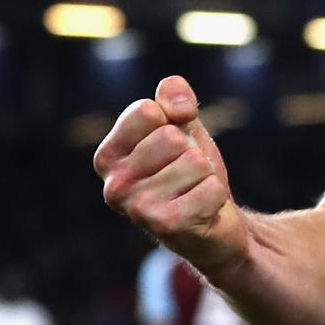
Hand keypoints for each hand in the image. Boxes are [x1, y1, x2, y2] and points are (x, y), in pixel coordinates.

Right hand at [94, 76, 250, 277]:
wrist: (214, 225)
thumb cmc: (190, 172)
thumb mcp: (181, 126)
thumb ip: (173, 98)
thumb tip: (179, 106)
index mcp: (108, 156)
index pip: (146, 111)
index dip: (174, 121)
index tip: (174, 145)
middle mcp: (114, 185)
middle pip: (171, 137)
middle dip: (191, 152)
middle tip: (188, 175)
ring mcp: (137, 209)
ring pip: (194, 162)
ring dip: (205, 175)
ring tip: (194, 192)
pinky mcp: (166, 226)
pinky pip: (210, 188)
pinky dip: (216, 195)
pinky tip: (204, 210)